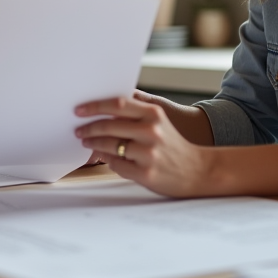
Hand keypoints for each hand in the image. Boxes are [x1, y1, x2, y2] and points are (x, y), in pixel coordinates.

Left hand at [74, 95, 212, 196]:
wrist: (198, 170)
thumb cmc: (173, 145)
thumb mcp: (159, 122)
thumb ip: (135, 114)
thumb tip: (103, 111)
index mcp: (153, 114)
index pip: (118, 104)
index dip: (95, 106)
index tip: (79, 110)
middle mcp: (151, 131)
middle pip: (109, 125)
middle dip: (89, 128)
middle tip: (79, 129)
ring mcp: (148, 153)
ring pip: (110, 146)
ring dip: (94, 144)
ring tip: (87, 142)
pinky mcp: (145, 173)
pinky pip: (116, 165)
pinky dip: (108, 160)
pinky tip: (106, 157)